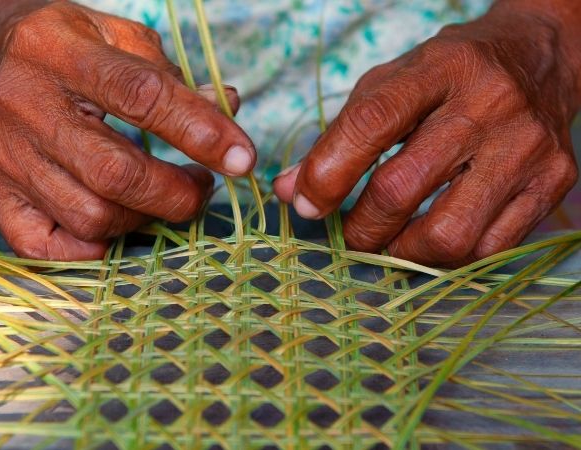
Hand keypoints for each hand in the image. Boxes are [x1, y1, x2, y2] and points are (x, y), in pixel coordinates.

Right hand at [0, 0, 254, 259]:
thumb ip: (168, 72)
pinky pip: (44, 246)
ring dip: (144, 218)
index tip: (242, 157)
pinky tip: (113, 224)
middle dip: (178, 193)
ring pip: (90, 216)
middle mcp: (23, 104)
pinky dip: (91, 248)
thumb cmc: (52, 42)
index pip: (143, 96)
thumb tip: (228, 109)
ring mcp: (1, 156)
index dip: (202, 131)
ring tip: (161, 198)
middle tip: (202, 185)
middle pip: (116, 173)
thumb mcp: (107, 33)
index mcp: (58, 50)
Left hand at [274, 0, 580, 265]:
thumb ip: (339, 136)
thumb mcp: (391, 85)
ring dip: (402, 252)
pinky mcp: (553, 181)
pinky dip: (447, 257)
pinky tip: (431, 239)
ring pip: (448, 233)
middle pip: (402, 189)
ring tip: (390, 242)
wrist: (537, 61)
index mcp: (439, 68)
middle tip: (350, 233)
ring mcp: (526, 146)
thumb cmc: (449, 77)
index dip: (326, 174)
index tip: (304, 204)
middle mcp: (489, 104)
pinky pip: (489, 248)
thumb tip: (290, 191)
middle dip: (360, 228)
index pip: (370, 123)